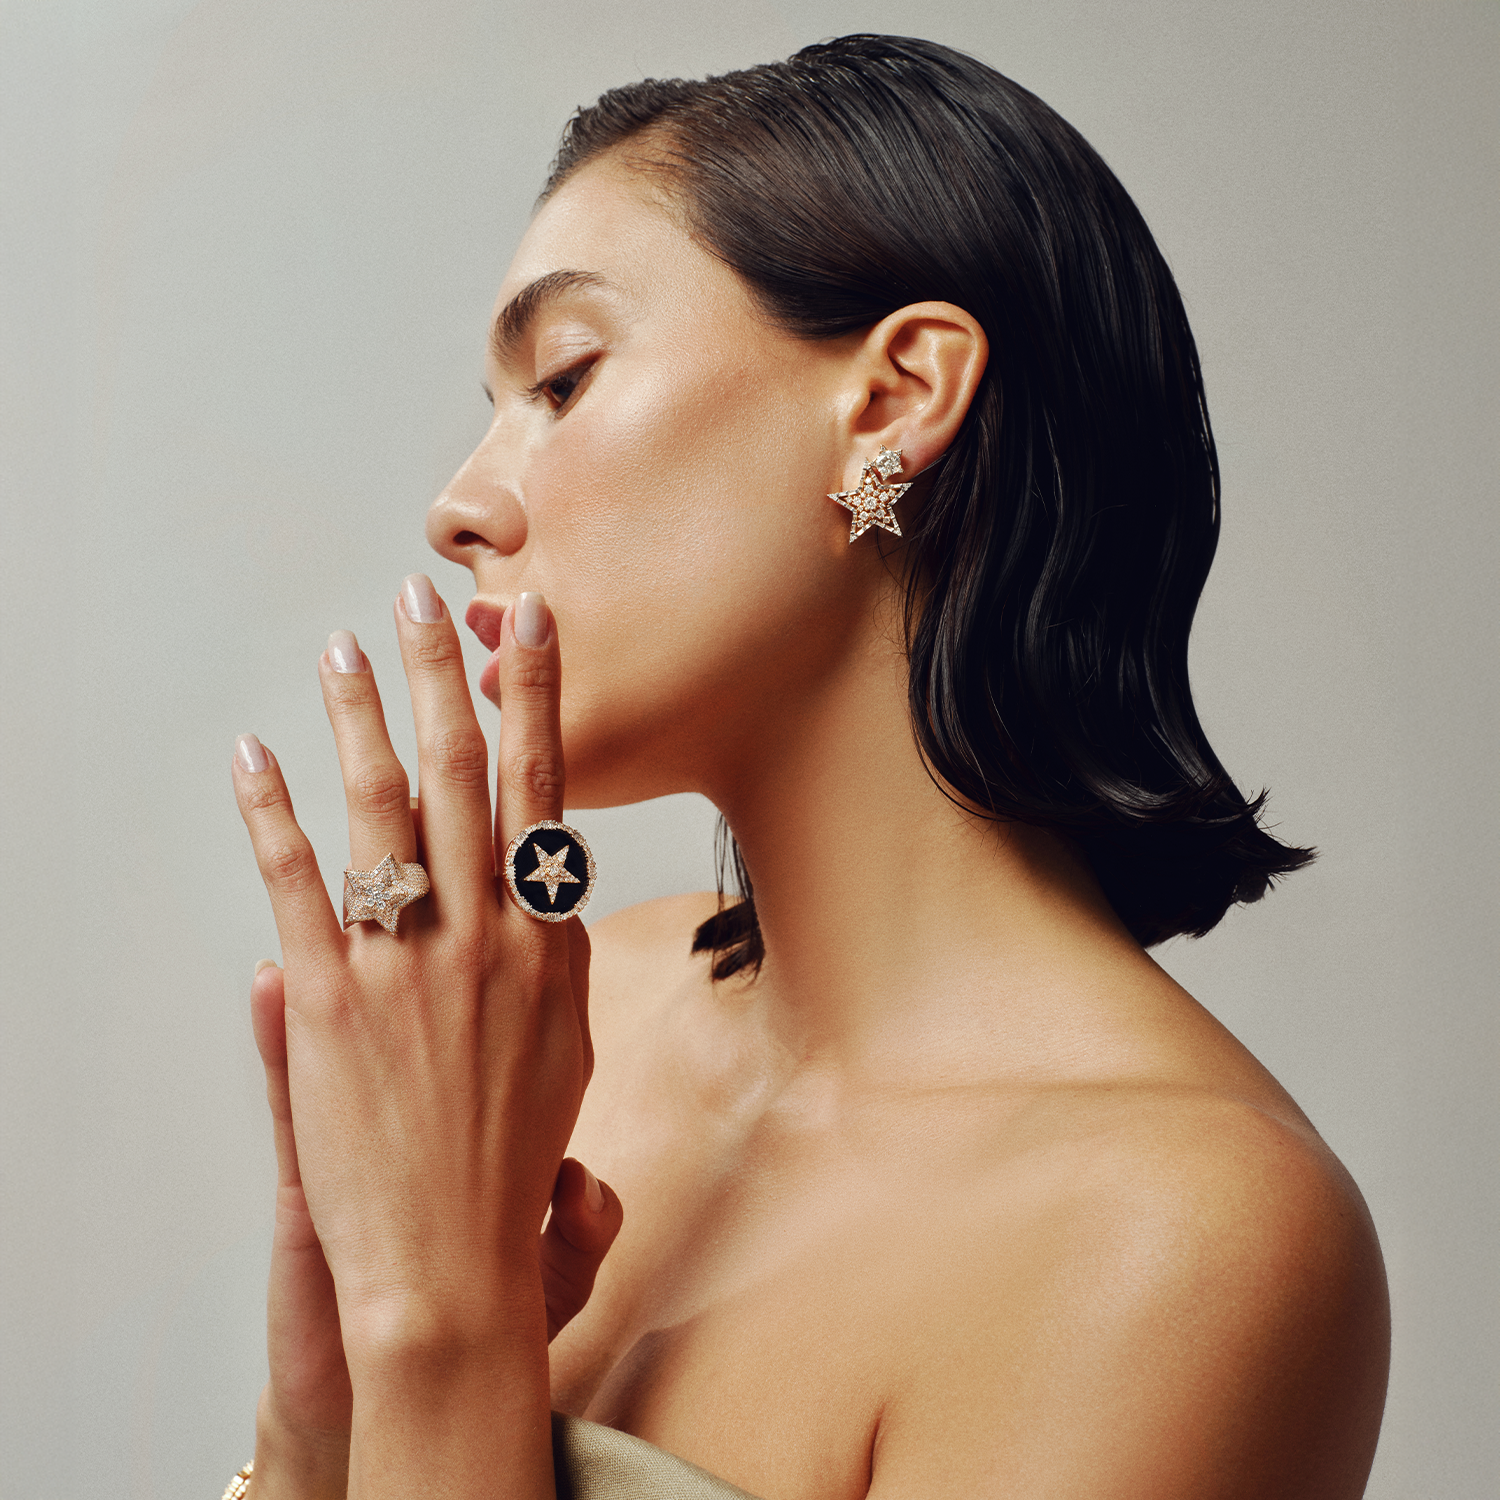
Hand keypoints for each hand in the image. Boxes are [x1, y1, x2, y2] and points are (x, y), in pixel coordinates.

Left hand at [233, 579, 606, 1495]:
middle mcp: (486, 933)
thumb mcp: (568, 1047)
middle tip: (423, 598)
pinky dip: (269, 809)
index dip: (534, 698)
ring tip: (341, 648)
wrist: (452, 1258)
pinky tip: (253, 754)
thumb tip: (540, 892)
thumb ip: (551, 956)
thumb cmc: (513, 1160)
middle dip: (440, 673)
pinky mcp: (325, 996)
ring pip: (381, 803)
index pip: (542, 789)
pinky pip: (294, 879)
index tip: (528, 628)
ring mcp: (406, 961)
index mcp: (546, 940)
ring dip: (357, 714)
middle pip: (461, 771)